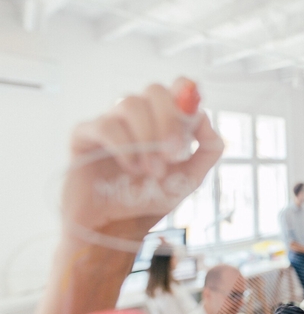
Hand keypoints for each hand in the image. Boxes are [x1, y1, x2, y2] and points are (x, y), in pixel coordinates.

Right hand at [61, 77, 222, 242]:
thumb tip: (205, 120)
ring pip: (130, 103)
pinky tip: (130, 168)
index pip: (178, 86)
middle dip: (168, 122)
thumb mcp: (190, 177)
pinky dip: (124, 147)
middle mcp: (137, 115)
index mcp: (163, 119)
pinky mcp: (85, 136)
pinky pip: (106, 125)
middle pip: (155, 90)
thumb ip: (208, 149)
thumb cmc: (150, 199)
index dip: (187, 96)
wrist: (117, 227)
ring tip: (150, 170)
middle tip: (172, 155)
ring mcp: (110, 122)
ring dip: (147, 139)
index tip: (192, 122)